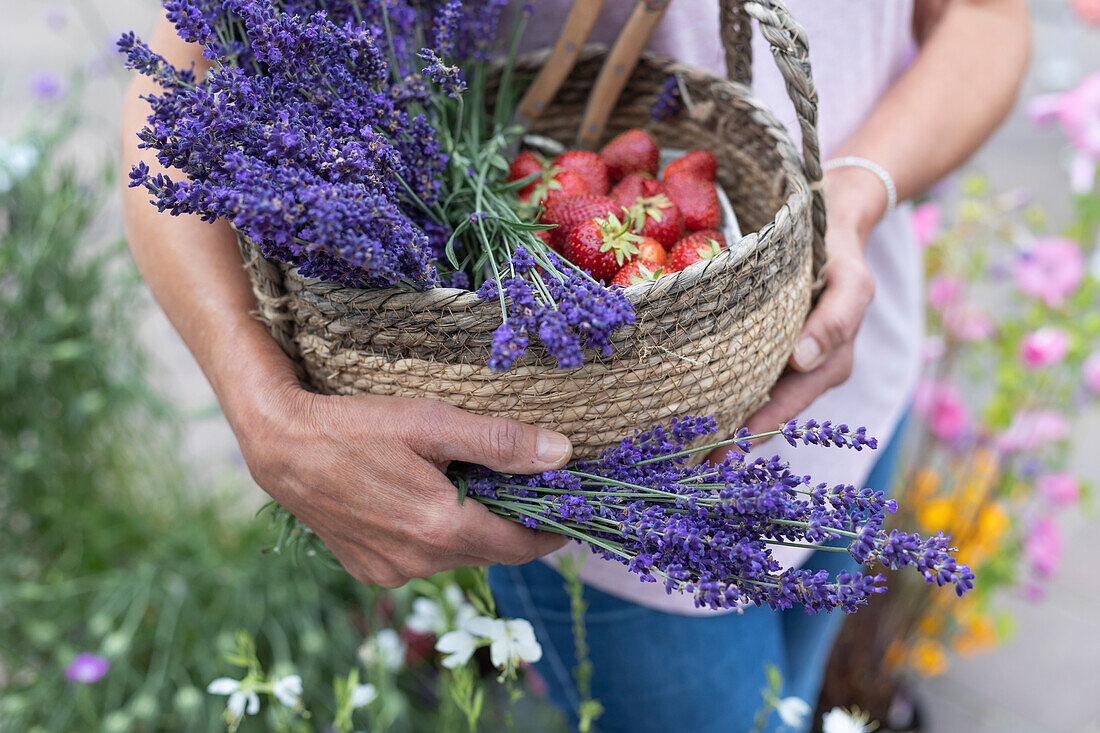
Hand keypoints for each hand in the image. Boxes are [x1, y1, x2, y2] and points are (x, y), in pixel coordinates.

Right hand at [230, 379, 571, 587]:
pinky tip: (423, 504)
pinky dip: (435, 539)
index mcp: (443, 529)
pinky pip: (421, 561)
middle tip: (524, 492)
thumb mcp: (433, 423)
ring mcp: (392, 572)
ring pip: (456, 558)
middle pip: (489, 552)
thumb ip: (500, 442)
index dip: (550, 532)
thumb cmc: (358, 426)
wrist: (281, 448)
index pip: (521, 546)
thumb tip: (562, 454)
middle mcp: (420, 563)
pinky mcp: (369, 571)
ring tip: (471, 491)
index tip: (568, 513)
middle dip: (512, 527)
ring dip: (472, 532)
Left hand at [708, 217, 875, 461]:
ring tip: (682, 447)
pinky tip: (688, 407)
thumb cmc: (841, 253)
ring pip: (752, 400)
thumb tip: (803, 359)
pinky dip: (719, 391)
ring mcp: (787, 362)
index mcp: (830, 364)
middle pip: (766, 414)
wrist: (834, 221)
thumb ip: (835, 321)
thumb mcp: (850, 282)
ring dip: (721, 422)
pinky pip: (744, 376)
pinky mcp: (767, 347)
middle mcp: (807, 371)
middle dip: (732, 440)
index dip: (757, 432)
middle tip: (691, 464)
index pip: (787, 407)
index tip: (725, 454)